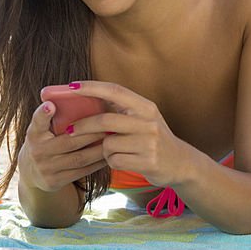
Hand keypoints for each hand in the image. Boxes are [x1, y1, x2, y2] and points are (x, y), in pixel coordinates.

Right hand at [18, 100, 107, 192]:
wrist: (31, 174)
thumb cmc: (44, 142)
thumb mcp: (41, 129)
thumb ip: (52, 117)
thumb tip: (75, 91)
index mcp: (33, 135)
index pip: (37, 122)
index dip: (43, 114)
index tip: (51, 105)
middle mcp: (38, 152)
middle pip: (69, 141)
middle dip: (91, 132)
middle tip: (110, 123)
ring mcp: (47, 169)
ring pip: (79, 158)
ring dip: (99, 148)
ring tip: (114, 139)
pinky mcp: (55, 182)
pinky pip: (82, 172)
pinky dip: (97, 163)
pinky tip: (109, 154)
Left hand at [59, 81, 185, 187]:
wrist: (181, 162)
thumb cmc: (153, 138)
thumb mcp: (144, 118)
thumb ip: (121, 111)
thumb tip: (85, 102)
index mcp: (146, 107)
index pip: (115, 91)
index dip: (92, 87)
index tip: (71, 87)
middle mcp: (149, 122)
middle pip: (105, 120)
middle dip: (82, 125)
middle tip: (69, 130)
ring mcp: (149, 142)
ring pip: (108, 144)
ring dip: (104, 149)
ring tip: (114, 151)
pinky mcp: (147, 161)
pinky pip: (114, 161)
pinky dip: (112, 161)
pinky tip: (123, 160)